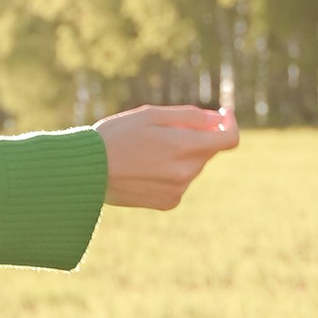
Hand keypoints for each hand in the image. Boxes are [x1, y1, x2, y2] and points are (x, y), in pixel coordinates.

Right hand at [98, 101, 237, 209]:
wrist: (87, 172)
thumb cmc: (116, 136)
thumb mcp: (151, 115)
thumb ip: (189, 116)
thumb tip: (217, 119)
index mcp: (184, 146)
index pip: (229, 139)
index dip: (229, 124)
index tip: (222, 115)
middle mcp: (186, 171)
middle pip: (207, 150)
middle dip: (194, 138)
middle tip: (161, 132)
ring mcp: (178, 189)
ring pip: (193, 166)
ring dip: (181, 155)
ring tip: (146, 153)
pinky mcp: (168, 202)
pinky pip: (180, 183)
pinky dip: (170, 173)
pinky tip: (145, 170)